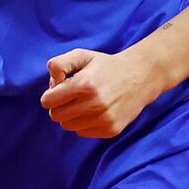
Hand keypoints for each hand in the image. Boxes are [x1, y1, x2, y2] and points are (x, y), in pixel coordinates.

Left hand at [39, 49, 163, 138]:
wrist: (141, 76)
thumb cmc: (106, 66)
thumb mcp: (82, 55)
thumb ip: (59, 64)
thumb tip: (51, 86)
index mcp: (84, 84)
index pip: (48, 101)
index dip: (50, 95)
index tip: (59, 90)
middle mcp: (94, 104)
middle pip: (56, 116)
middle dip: (58, 106)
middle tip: (70, 97)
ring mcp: (104, 119)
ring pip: (68, 126)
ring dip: (71, 116)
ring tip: (83, 103)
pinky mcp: (111, 130)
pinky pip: (83, 132)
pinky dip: (83, 123)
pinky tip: (94, 111)